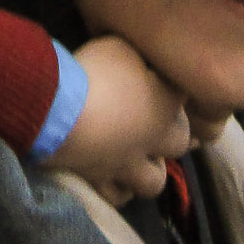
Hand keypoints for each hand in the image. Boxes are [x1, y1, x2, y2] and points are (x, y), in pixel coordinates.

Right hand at [45, 36, 191, 202]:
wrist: (58, 113)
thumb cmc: (94, 74)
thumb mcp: (118, 47)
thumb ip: (135, 55)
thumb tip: (140, 59)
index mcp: (165, 103)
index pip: (185, 95)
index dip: (175, 87)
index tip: (162, 79)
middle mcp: (154, 138)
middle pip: (181, 142)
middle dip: (175, 132)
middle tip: (159, 121)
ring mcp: (128, 165)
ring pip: (154, 181)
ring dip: (151, 169)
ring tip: (140, 158)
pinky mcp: (100, 181)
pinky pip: (116, 195)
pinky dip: (118, 187)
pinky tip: (112, 176)